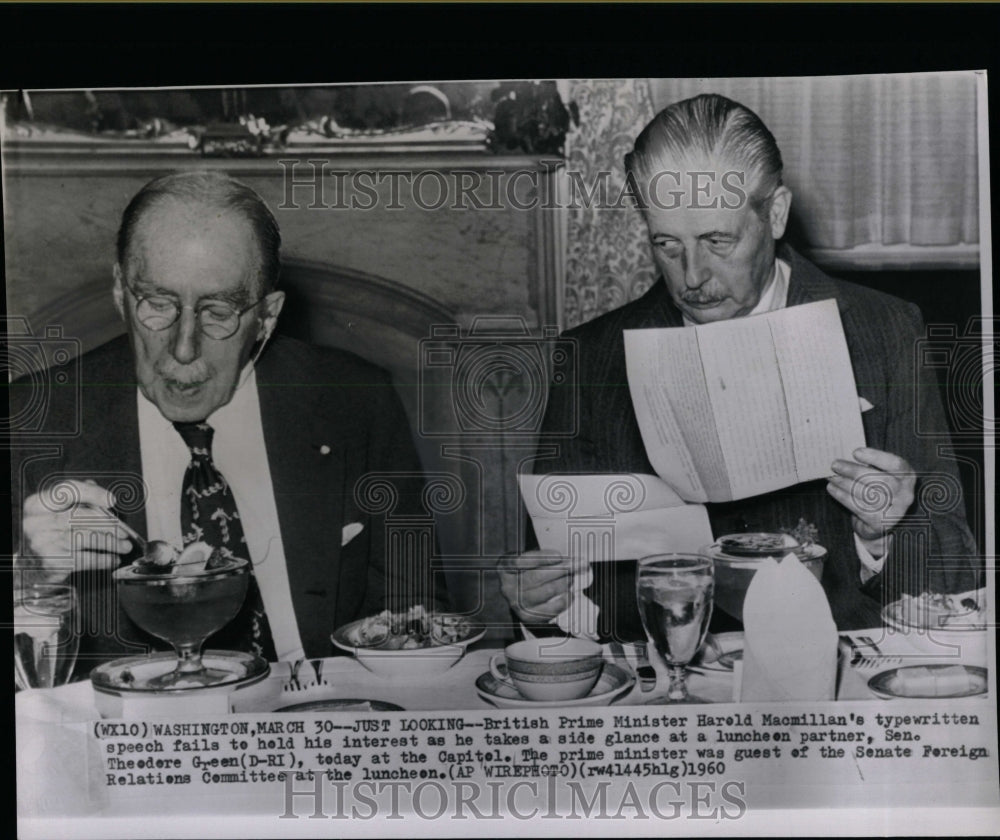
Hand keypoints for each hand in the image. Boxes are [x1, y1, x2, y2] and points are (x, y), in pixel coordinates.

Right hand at [20, 479, 134, 582]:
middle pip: (77, 516)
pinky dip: (103, 559)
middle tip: (125, 532)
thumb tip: (101, 492)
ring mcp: (41, 543)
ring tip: (124, 546)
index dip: (92, 493)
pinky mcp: (50, 562)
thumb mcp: (60, 513)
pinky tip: (113, 558)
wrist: (34, 565)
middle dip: (106, 524)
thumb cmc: (53, 535)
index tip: (112, 500)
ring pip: (82, 538)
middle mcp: (35, 522)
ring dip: (109, 543)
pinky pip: (83, 559)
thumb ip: (79, 499)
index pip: (66, 491)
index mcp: (38, 504)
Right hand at [497, 550, 573, 624]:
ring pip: (545, 592)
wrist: (521, 594)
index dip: (540, 558)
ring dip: (563, 584)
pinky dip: (564, 601)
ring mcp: (516, 603)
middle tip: (577, 564)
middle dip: (560, 569)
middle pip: (535, 577)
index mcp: (504, 567)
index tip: (559, 556)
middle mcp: (507, 586)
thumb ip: (547, 558)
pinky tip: (570, 594)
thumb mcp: (530, 560)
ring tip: (572, 578)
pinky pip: (550, 610)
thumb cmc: (528, 571)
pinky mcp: (527, 616)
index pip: (520, 562)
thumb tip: (574, 560)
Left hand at [827, 447, 915, 551]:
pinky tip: (832, 488)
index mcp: (907, 477)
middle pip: (880, 480)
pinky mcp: (880, 523)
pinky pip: (858, 507)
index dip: (876, 457)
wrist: (878, 521)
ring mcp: (895, 511)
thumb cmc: (877, 490)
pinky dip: (842, 496)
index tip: (855, 452)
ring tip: (832, 476)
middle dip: (855, 471)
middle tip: (835, 465)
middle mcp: (905, 494)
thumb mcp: (880, 475)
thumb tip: (844, 455)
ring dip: (845, 484)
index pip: (896, 464)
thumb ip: (869, 465)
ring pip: (867, 494)